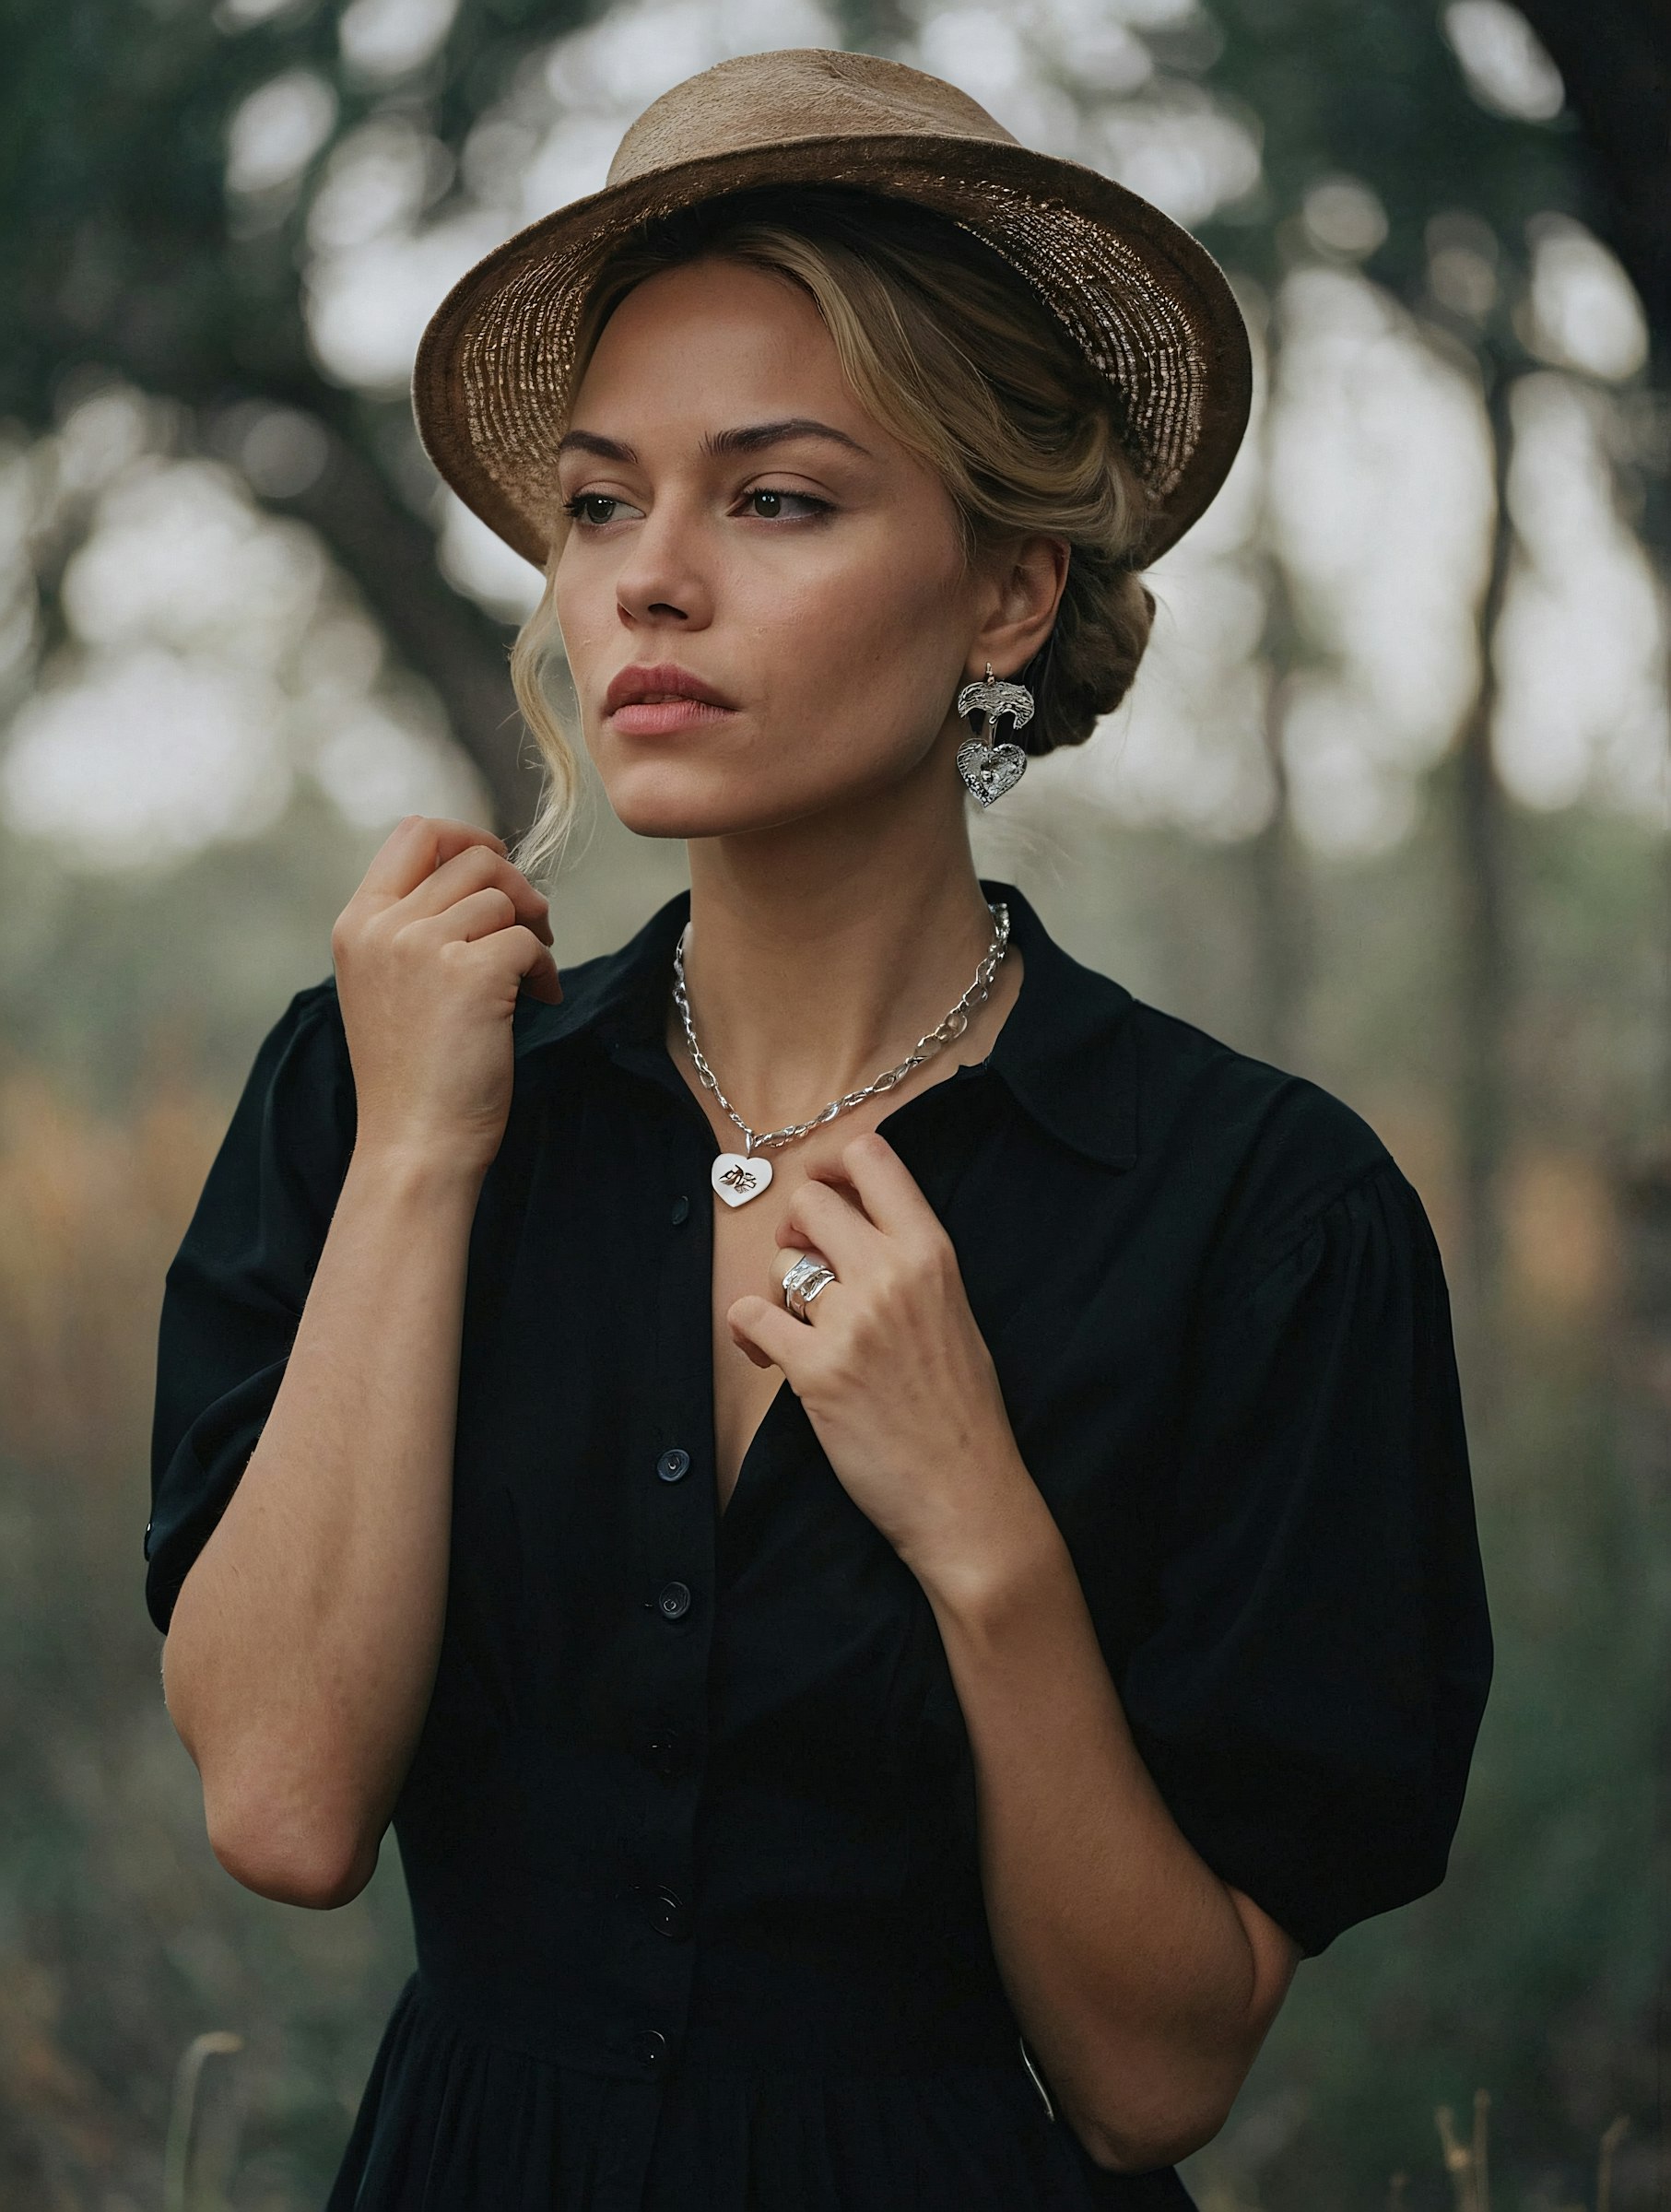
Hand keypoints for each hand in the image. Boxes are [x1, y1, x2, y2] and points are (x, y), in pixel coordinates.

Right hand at [331, 815, 561, 1178]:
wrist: (415, 1141)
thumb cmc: (413, 1071)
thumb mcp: (389, 983)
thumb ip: (415, 925)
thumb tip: (487, 871)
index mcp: (358, 923)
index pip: (416, 833)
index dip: (468, 838)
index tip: (497, 872)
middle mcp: (383, 927)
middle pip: (474, 858)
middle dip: (517, 887)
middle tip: (532, 930)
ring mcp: (422, 947)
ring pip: (505, 897)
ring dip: (533, 933)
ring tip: (530, 979)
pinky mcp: (470, 974)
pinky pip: (529, 940)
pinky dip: (545, 969)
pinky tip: (539, 1001)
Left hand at [726, 1132, 1036, 1585]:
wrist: (966, 1492)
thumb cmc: (962, 1410)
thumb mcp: (953, 1310)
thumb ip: (907, 1261)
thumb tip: (851, 1224)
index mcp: (932, 1252)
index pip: (870, 1157)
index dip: (831, 1167)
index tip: (825, 1195)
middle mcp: (891, 1274)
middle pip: (808, 1202)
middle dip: (794, 1231)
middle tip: (802, 1267)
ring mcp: (852, 1321)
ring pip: (779, 1264)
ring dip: (778, 1294)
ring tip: (795, 1330)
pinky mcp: (815, 1370)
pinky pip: (749, 1317)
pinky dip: (750, 1334)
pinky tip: (768, 1355)